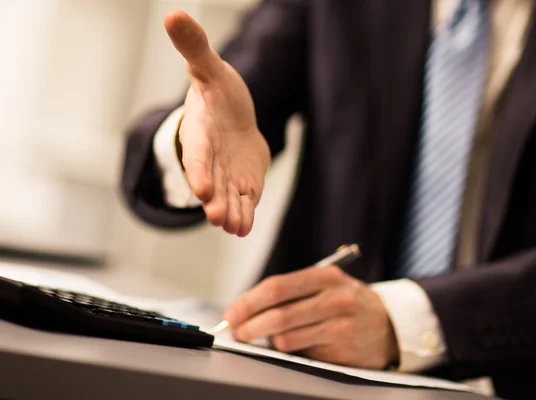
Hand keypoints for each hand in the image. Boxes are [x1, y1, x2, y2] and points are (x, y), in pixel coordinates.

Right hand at [164, 11, 270, 236]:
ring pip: (228, 199)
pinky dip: (245, 215)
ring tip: (235, 227)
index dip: (200, 170)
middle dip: (215, 201)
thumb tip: (172, 15)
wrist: (233, 117)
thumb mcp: (210, 69)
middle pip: (212, 184)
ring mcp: (226, 177)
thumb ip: (194, 49)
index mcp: (200, 134)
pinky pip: (244, 202)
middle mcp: (210, 161)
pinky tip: (244, 227)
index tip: (202, 187)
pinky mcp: (243, 186)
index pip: (198, 155)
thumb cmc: (219, 93)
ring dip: (231, 213)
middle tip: (218, 216)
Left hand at [223, 266, 399, 368]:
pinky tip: (296, 346)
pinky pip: (304, 355)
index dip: (249, 302)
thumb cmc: (346, 301)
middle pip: (279, 315)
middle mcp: (335, 298)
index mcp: (325, 276)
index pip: (277, 287)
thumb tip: (247, 311)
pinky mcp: (344, 350)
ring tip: (269, 338)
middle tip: (237, 333)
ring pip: (288, 339)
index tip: (231, 313)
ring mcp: (341, 325)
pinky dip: (292, 352)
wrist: (389, 323)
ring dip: (269, 342)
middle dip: (250, 326)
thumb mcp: (325, 285)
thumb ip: (291, 293)